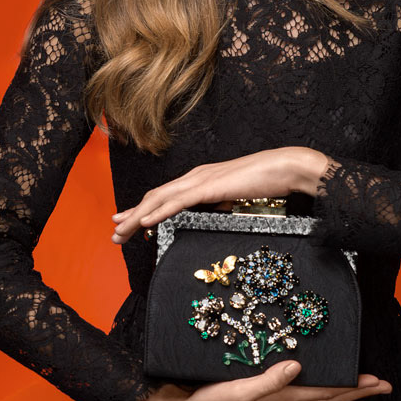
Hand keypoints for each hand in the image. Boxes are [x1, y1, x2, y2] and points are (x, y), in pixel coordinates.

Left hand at [110, 147, 327, 243]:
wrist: (286, 167)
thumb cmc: (267, 181)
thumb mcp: (236, 197)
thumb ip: (221, 203)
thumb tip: (214, 211)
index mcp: (200, 179)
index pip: (164, 195)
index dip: (142, 209)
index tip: (126, 222)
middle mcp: (195, 176)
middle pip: (154, 197)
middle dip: (131, 215)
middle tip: (113, 233)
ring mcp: (201, 179)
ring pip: (159, 199)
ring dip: (136, 217)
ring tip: (119, 232)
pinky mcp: (210, 186)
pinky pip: (178, 202)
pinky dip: (157, 212)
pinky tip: (143, 223)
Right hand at [135, 359, 392, 400]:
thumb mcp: (239, 392)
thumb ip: (268, 382)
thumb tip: (299, 367)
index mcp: (283, 399)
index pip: (327, 394)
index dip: (354, 389)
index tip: (380, 383)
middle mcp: (282, 398)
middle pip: (328, 395)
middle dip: (356, 390)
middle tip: (382, 384)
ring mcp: (271, 396)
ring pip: (314, 391)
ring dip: (338, 386)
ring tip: (356, 380)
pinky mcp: (258, 388)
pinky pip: (296, 385)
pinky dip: (312, 379)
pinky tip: (308, 373)